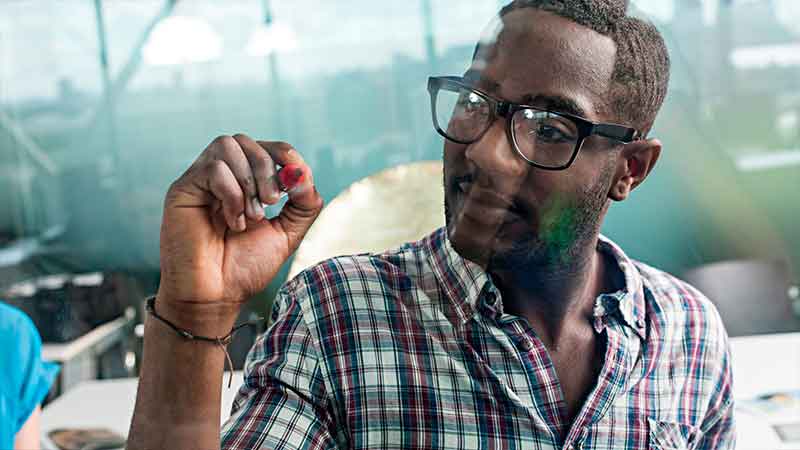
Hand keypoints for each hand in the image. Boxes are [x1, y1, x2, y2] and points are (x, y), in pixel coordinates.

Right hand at [155, 134, 322, 328]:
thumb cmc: (245, 268)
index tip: (297, 180)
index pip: (265, 147)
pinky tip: (234, 222)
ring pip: (227, 146)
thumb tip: (304, 175)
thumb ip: (302, 205)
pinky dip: (231, 193)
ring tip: (252, 216)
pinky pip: (212, 168)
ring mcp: (200, 181)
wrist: (216, 298)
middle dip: (266, 169)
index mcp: (244, 182)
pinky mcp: (182, 190)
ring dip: (248, 180)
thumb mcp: (286, 234)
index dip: (284, 154)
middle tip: (271, 203)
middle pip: (246, 141)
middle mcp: (220, 176)